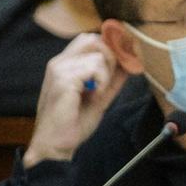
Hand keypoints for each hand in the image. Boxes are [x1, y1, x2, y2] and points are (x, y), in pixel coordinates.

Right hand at [24, 33, 126, 164]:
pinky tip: (95, 96)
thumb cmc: (73, 123)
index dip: (110, 47)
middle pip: (93, 40)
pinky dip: (102, 82)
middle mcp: (59, 63)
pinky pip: (95, 67)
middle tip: (110, 80)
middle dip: (111, 56)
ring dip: (107, 75)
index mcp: (65, 65)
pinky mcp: (63, 79)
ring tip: (98, 93)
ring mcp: (59, 69)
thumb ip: (112, 80)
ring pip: (98, 55)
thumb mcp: (99, 97)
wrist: (56, 145)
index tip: (124, 61)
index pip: (89, 40)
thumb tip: (129, 65)